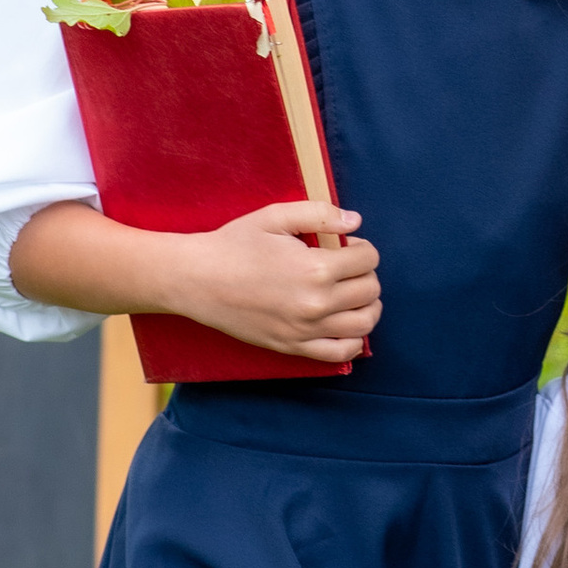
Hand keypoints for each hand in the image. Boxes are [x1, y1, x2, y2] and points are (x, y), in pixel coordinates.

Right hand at [172, 201, 381, 361]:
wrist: (196, 279)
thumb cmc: (234, 244)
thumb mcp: (275, 216)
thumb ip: (320, 214)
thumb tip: (355, 222)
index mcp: (316, 268)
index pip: (368, 260)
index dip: (362, 248)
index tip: (347, 246)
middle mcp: (316, 304)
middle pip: (370, 290)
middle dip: (365, 274)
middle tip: (347, 266)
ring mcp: (306, 330)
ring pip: (364, 323)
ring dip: (367, 306)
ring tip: (352, 293)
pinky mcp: (293, 347)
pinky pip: (341, 353)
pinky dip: (354, 340)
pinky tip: (344, 322)